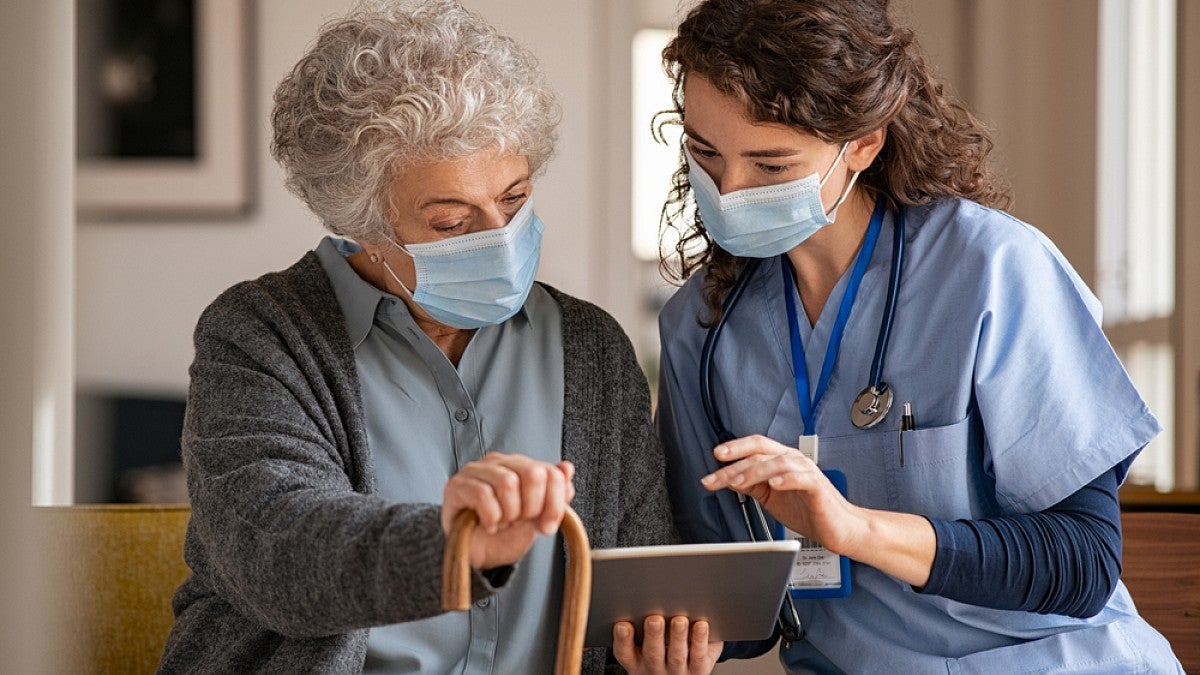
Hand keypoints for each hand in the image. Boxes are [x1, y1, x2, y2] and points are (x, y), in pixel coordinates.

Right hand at [441, 452, 574, 569]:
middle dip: (532, 507)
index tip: (547, 526)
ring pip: (507, 482)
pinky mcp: (456, 486)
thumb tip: (567, 468)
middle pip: (532, 473)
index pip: (550, 472)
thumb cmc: (505, 535)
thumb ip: (556, 494)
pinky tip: (489, 525)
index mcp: (520, 465)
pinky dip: (491, 517)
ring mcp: (475, 471)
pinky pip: (482, 494)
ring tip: (503, 523)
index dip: (554, 503)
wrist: (477, 557)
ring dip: (510, 513)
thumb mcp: (538, 519)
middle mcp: (498, 462)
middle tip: (521, 523)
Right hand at [612, 615, 721, 673]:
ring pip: (677, 655)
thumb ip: (640, 624)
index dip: (622, 640)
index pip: (625, 653)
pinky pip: (699, 656)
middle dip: (653, 635)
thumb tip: (639, 595)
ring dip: (677, 637)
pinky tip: (701, 625)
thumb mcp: (644, 644)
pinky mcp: (699, 668)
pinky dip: (699, 640)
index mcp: (637, 660)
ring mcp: (677, 670)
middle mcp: (656, 667)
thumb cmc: (661, 650)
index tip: (623, 625)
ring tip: (679, 620)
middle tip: (654, 619)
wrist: (682, 673)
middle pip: (653, 654)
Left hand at [700, 435, 868, 556]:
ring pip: (778, 462)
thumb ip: (752, 485)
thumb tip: (729, 478)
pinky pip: (801, 478)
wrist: (838, 528)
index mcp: (782, 461)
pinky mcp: (817, 487)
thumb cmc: (808, 510)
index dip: (735, 448)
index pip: (756, 446)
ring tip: (738, 482)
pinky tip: (773, 484)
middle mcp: (794, 461)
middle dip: (735, 465)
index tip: (715, 457)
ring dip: (755, 471)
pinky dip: (786, 479)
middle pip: (761, 454)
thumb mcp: (771, 497)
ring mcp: (807, 472)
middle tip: (716, 477)